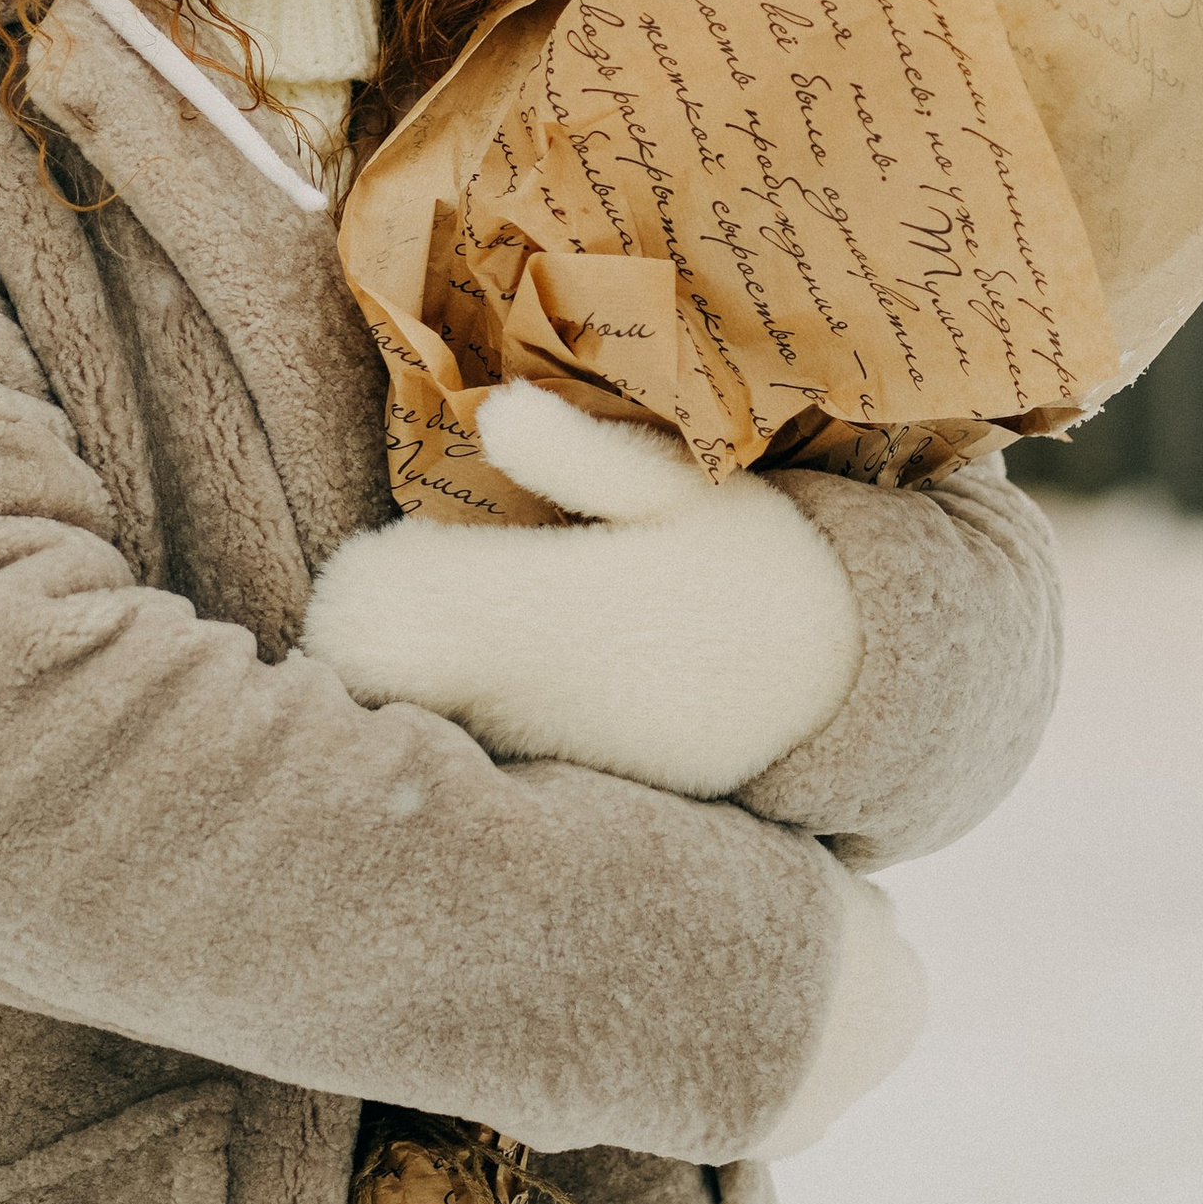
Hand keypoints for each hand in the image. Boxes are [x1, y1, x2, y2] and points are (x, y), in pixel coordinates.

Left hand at [300, 381, 864, 800]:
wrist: (835, 681)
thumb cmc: (750, 559)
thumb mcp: (683, 485)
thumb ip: (579, 454)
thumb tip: (491, 413)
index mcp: (554, 605)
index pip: (400, 603)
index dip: (377, 571)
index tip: (404, 537)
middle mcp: (536, 693)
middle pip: (379, 677)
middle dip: (367, 628)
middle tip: (398, 579)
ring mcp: (546, 752)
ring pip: (416, 720)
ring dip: (403, 674)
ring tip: (441, 623)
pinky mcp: (563, 789)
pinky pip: (469, 752)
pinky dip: (451, 716)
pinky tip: (479, 680)